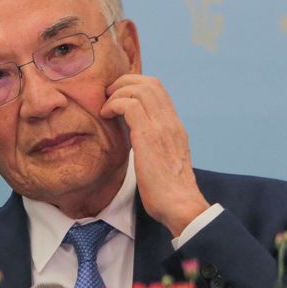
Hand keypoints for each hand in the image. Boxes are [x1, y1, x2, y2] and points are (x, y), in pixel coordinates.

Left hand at [101, 74, 209, 236]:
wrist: (181, 205)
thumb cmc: (169, 191)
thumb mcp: (165, 160)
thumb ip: (155, 144)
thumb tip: (137, 140)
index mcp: (175, 126)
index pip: (158, 90)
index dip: (136, 85)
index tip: (119, 97)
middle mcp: (171, 122)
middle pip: (150, 82)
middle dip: (124, 82)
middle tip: (108, 96)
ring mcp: (162, 127)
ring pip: (140, 89)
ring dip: (117, 92)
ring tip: (106, 107)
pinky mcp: (149, 136)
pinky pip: (129, 105)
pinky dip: (114, 104)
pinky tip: (106, 115)